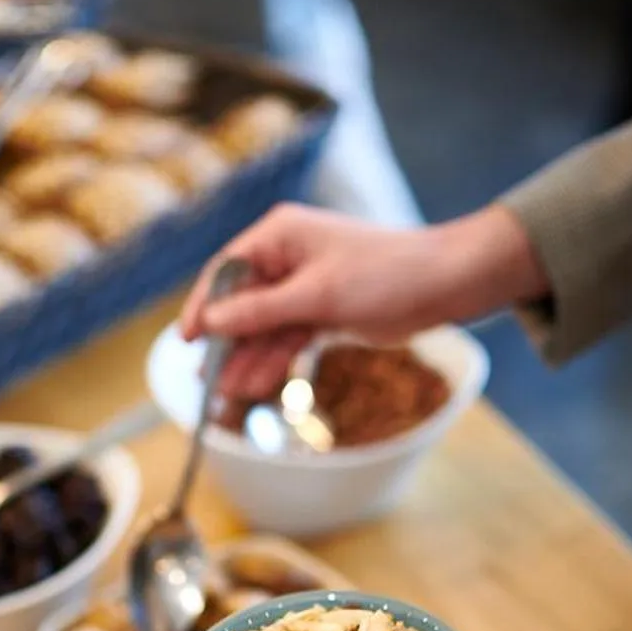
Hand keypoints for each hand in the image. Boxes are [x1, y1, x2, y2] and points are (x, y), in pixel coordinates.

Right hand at [180, 202, 545, 400]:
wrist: (443, 285)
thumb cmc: (385, 275)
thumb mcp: (317, 295)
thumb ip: (261, 310)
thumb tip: (212, 322)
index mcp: (280, 235)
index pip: (227, 271)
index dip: (204, 306)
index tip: (188, 340)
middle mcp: (287, 257)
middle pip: (242, 304)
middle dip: (226, 343)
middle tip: (206, 380)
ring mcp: (304, 286)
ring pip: (264, 327)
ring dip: (248, 359)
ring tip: (227, 395)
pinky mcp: (321, 311)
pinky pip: (286, 337)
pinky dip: (273, 360)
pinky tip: (256, 386)